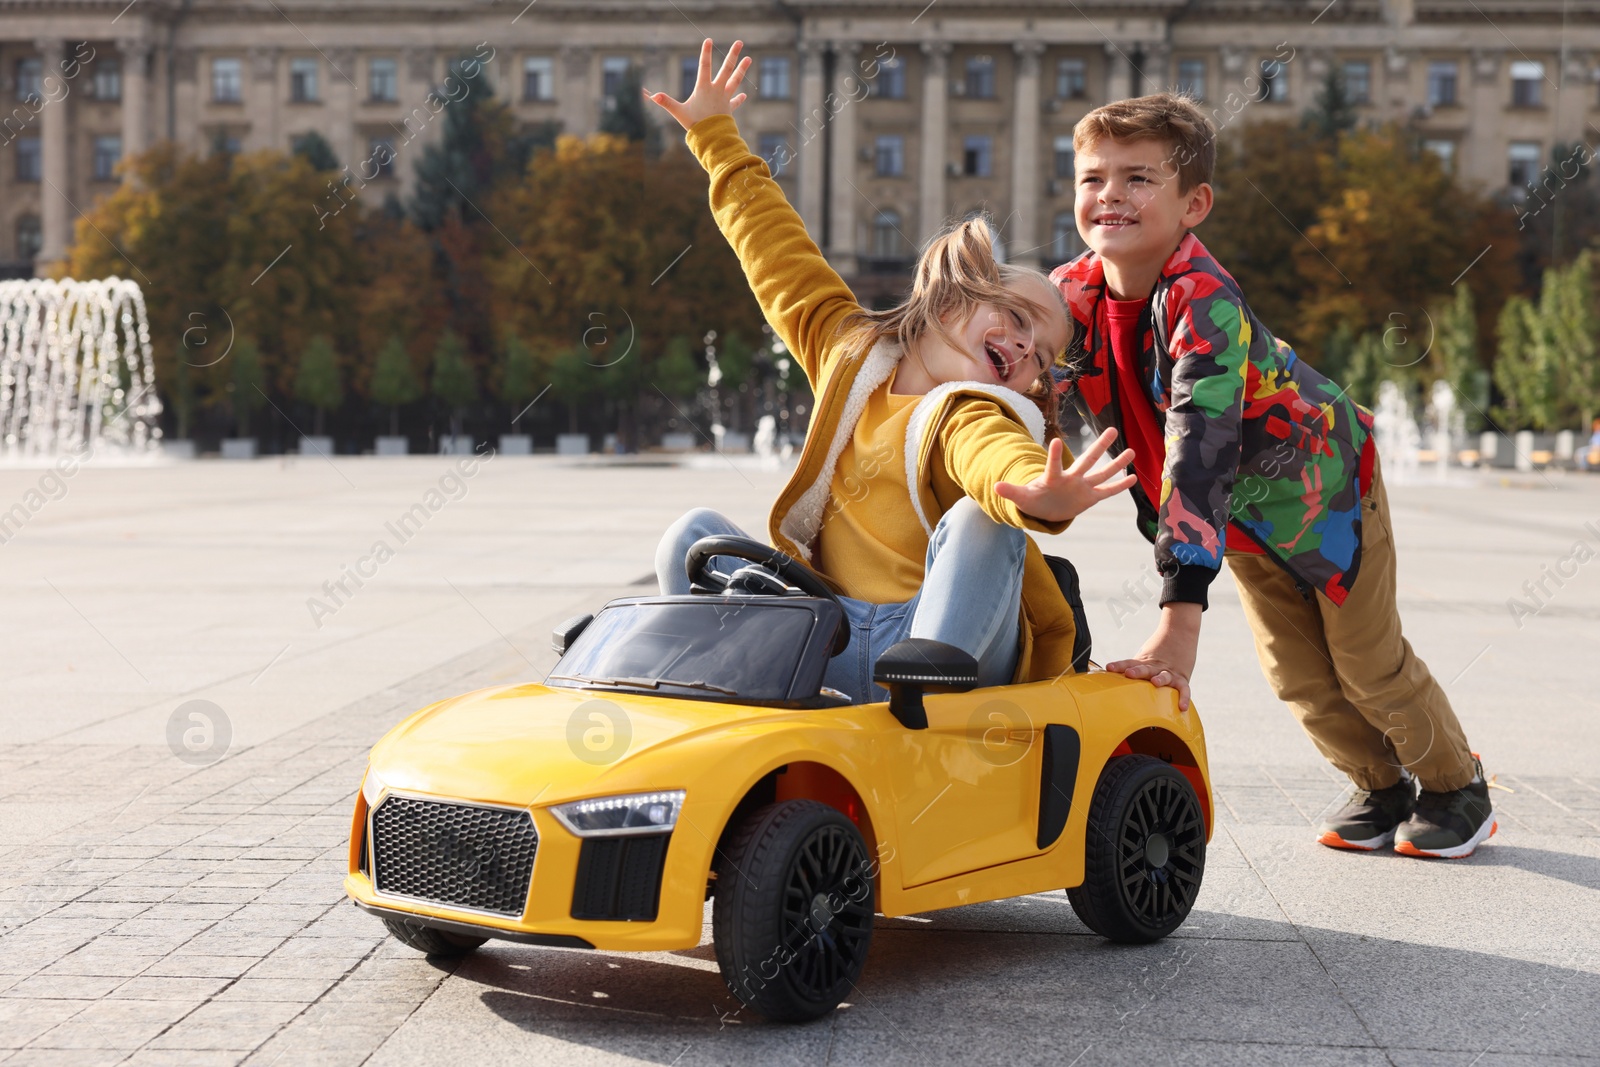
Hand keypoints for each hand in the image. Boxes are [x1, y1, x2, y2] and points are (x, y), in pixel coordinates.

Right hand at [643, 39, 752, 131]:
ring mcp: (724, 98)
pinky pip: (735, 102)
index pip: (704, 66)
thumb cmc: (695, 125)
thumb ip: (666, 102)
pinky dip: (739, 99)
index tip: (709, 40)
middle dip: (733, 55)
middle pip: (726, 69)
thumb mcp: (679, 112)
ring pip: (735, 81)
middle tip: (739, 42)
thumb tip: (653, 96)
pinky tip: (744, 95)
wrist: (712, 139)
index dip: (706, 53)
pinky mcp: (728, 109)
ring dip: (742, 69)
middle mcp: (717, 90)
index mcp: (704, 88)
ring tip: (749, 58)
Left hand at [993, 429, 1135, 523]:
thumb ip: (1011, 492)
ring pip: (1102, 473)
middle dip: (1100, 447)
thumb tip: (995, 486)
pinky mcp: (1090, 498)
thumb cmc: (1033, 500)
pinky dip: (1119, 486)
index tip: (1057, 440)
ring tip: (1132, 450)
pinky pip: (1107, 491)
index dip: (1055, 455)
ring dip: (1116, 464)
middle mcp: (1071, 479)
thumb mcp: (1021, 498)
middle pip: (1087, 460)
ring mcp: (1083, 487)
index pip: (1054, 465)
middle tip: (1113, 429)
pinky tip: (1134, 478)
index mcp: (1053, 478)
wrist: (1046, 509)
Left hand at [1106, 602, 1200, 711]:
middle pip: (1145, 669)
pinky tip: (1182, 707)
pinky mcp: (1182, 677)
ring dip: (1160, 680)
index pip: (1129, 663)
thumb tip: (1112, 678)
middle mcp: (1155, 667)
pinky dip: (1184, 697)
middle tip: (1129, 673)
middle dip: (1137, 672)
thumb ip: (1133, 668)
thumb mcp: (1143, 656)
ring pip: (1164, 676)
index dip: (1119, 665)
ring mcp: (1169, 672)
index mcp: (1144, 662)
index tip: (1109, 667)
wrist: (1180, 632)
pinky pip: (1184, 689)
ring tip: (1155, 682)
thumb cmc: (1159, 648)